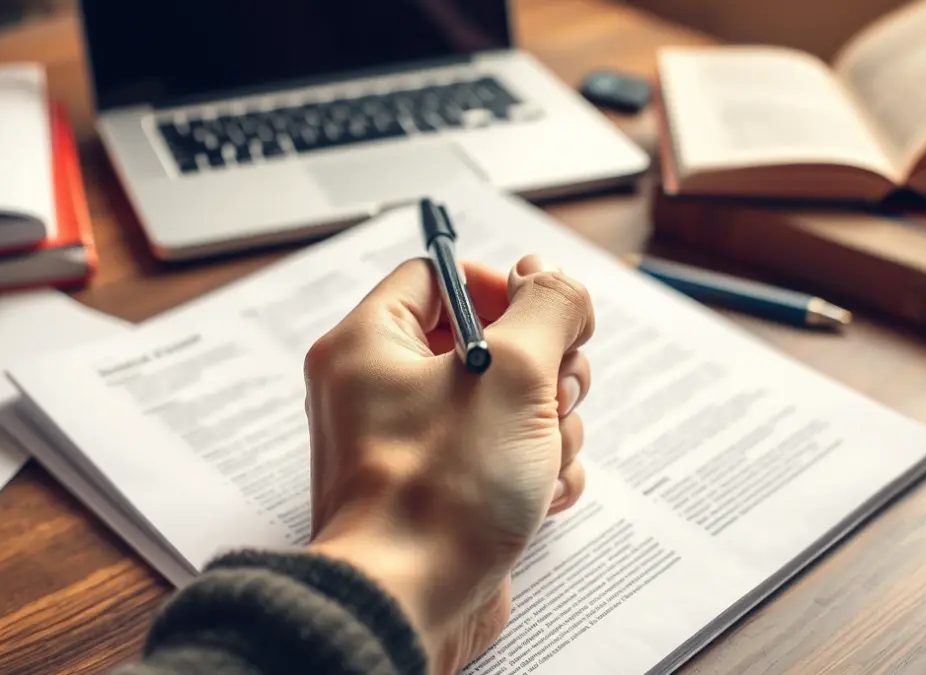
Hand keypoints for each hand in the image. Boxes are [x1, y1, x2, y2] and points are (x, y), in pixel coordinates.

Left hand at [305, 254, 593, 673]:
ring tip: (542, 460)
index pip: (437, 277)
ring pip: (510, 402)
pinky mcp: (446, 489)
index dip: (499, 287)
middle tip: (555, 394)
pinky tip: (542, 497)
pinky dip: (536, 470)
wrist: (412, 604)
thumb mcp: (513, 374)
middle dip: (543, 369)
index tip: (545, 314)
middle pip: (488, 341)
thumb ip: (545, 307)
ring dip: (550, 426)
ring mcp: (415, 443)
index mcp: (369, 345)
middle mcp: (383, 389)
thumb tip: (549, 275)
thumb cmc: (444, 491)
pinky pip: (506, 455)